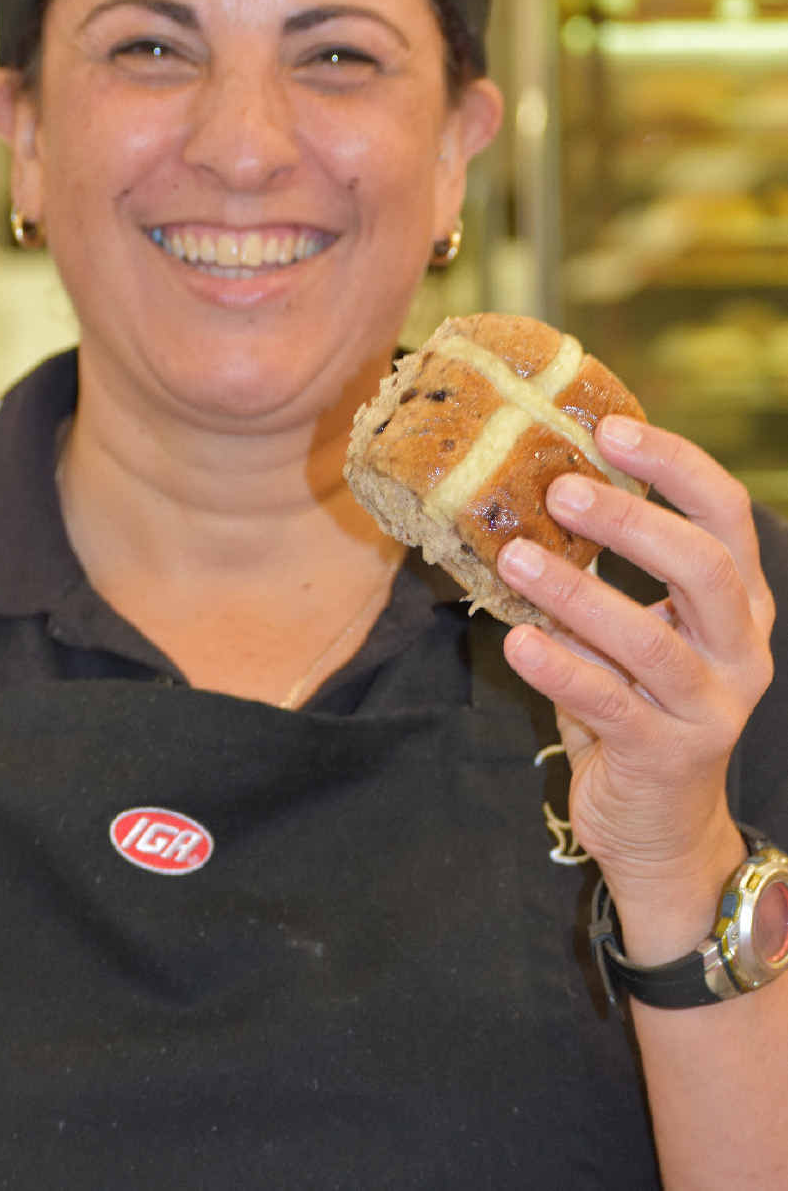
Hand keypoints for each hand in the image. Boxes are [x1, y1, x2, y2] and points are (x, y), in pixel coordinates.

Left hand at [496, 415, 774, 925]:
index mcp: (737, 606)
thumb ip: (604, 578)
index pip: (726, 516)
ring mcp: (710, 708)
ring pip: (650, 639)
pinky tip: (517, 639)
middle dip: (631, 519)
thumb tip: (529, 499)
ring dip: (578, 591)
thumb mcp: (632, 635)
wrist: (658, 827)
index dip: (675, 465)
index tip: (610, 428)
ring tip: (514, 556)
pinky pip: (610, 702)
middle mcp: (740, 651)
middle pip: (705, 565)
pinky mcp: (667, 756)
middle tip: (559, 488)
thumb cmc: (635, 708)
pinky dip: (560, 668)